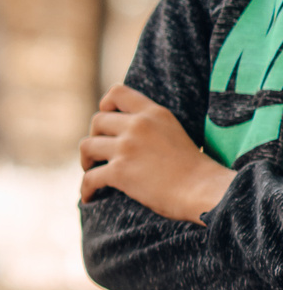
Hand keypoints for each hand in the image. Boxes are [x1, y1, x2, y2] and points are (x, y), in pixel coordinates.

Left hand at [81, 86, 233, 223]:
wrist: (206, 191)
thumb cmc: (196, 169)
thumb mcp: (174, 132)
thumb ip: (151, 126)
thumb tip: (125, 132)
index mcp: (154, 113)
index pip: (117, 92)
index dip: (105, 104)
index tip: (105, 116)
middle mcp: (138, 126)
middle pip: (97, 121)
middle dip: (94, 136)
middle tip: (99, 152)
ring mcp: (127, 148)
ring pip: (87, 146)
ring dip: (86, 160)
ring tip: (91, 169)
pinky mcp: (119, 171)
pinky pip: (89, 178)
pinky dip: (85, 189)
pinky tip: (88, 197)